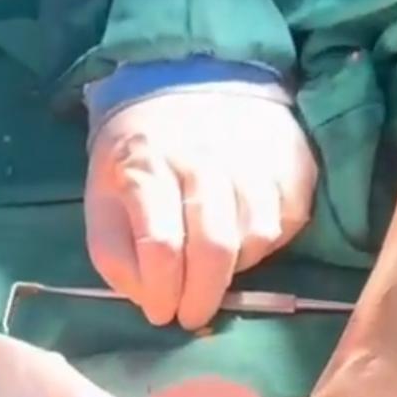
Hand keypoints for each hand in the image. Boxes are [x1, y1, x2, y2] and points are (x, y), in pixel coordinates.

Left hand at [84, 92, 317, 329]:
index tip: (160, 314)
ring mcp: (254, 155)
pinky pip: (290, 220)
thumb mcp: (104, 195)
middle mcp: (204, 157)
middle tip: (193, 316)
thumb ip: (114, 251)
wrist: (191, 80)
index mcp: (147, 164)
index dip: (163, 292)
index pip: (162, 246)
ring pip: (257, 236)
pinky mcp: (292, 159)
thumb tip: (147, 297)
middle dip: (203, 296)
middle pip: (215, 245)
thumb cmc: (143, 152)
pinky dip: (269, 242)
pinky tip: (245, 239)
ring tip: (215, 268)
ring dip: (236, 267)